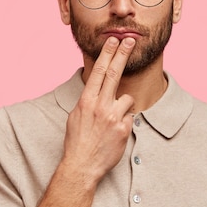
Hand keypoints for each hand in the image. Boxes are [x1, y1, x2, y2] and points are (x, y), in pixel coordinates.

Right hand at [62, 36, 135, 184]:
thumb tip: (96, 91)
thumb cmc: (77, 141)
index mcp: (86, 101)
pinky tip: (115, 134)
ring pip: (127, 99)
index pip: (98, 72)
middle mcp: (100, 106)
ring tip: (111, 122)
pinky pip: (130, 118)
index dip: (107, 54)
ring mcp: (113, 117)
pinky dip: (125, 123)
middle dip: (122, 55)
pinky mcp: (124, 129)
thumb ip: (88, 101)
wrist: (82, 165)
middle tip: (130, 40)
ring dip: (123, 107)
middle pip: (114, 74)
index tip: (112, 41)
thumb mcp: (76, 116)